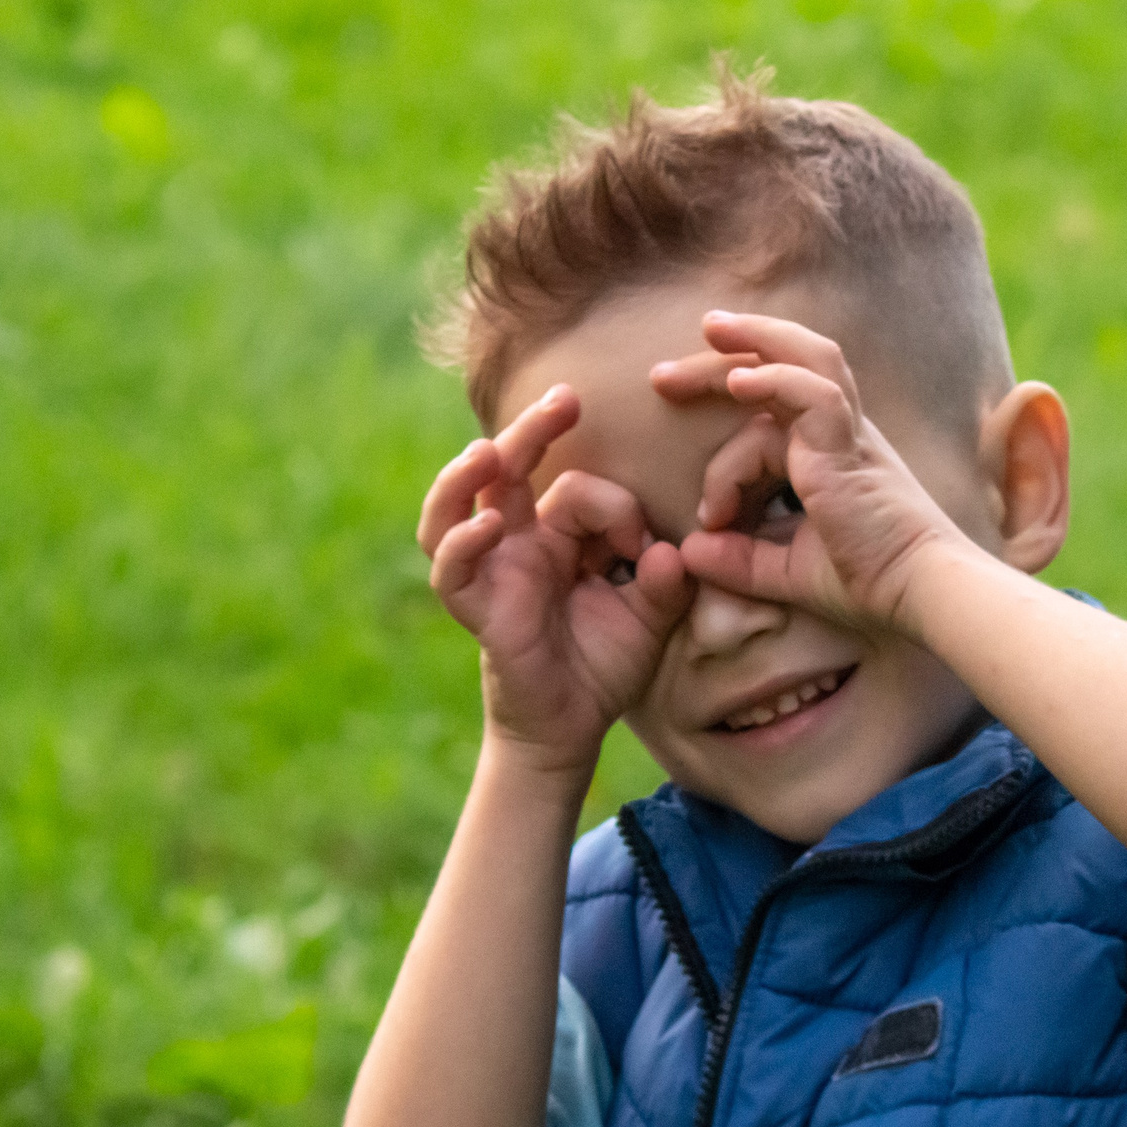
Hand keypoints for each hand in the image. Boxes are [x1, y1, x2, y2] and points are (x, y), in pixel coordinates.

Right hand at [417, 385, 693, 771]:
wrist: (570, 727)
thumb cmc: (603, 664)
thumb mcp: (650, 619)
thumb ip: (667, 585)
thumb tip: (674, 555)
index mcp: (559, 535)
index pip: (580, 491)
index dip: (618, 511)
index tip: (644, 551)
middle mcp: (517, 542)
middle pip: (508, 470)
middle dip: (533, 429)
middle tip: (566, 398)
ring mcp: (490, 571)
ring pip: (456, 506)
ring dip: (467, 475)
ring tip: (489, 449)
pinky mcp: (475, 608)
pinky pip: (452, 569)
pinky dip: (462, 543)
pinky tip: (485, 526)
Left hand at [650, 312, 970, 633]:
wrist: (915, 593)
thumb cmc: (868, 582)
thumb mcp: (787, 572)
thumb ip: (739, 561)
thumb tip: (688, 552)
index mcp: (829, 454)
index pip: (770, 418)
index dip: (724, 456)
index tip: (707, 517)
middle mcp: (840, 432)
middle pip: (784, 367)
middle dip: (726, 357)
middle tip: (663, 374)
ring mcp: (847, 432)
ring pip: (807, 358)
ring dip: (756, 339)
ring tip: (709, 330)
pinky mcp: (848, 444)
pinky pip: (812, 392)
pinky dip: (775, 380)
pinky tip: (737, 382)